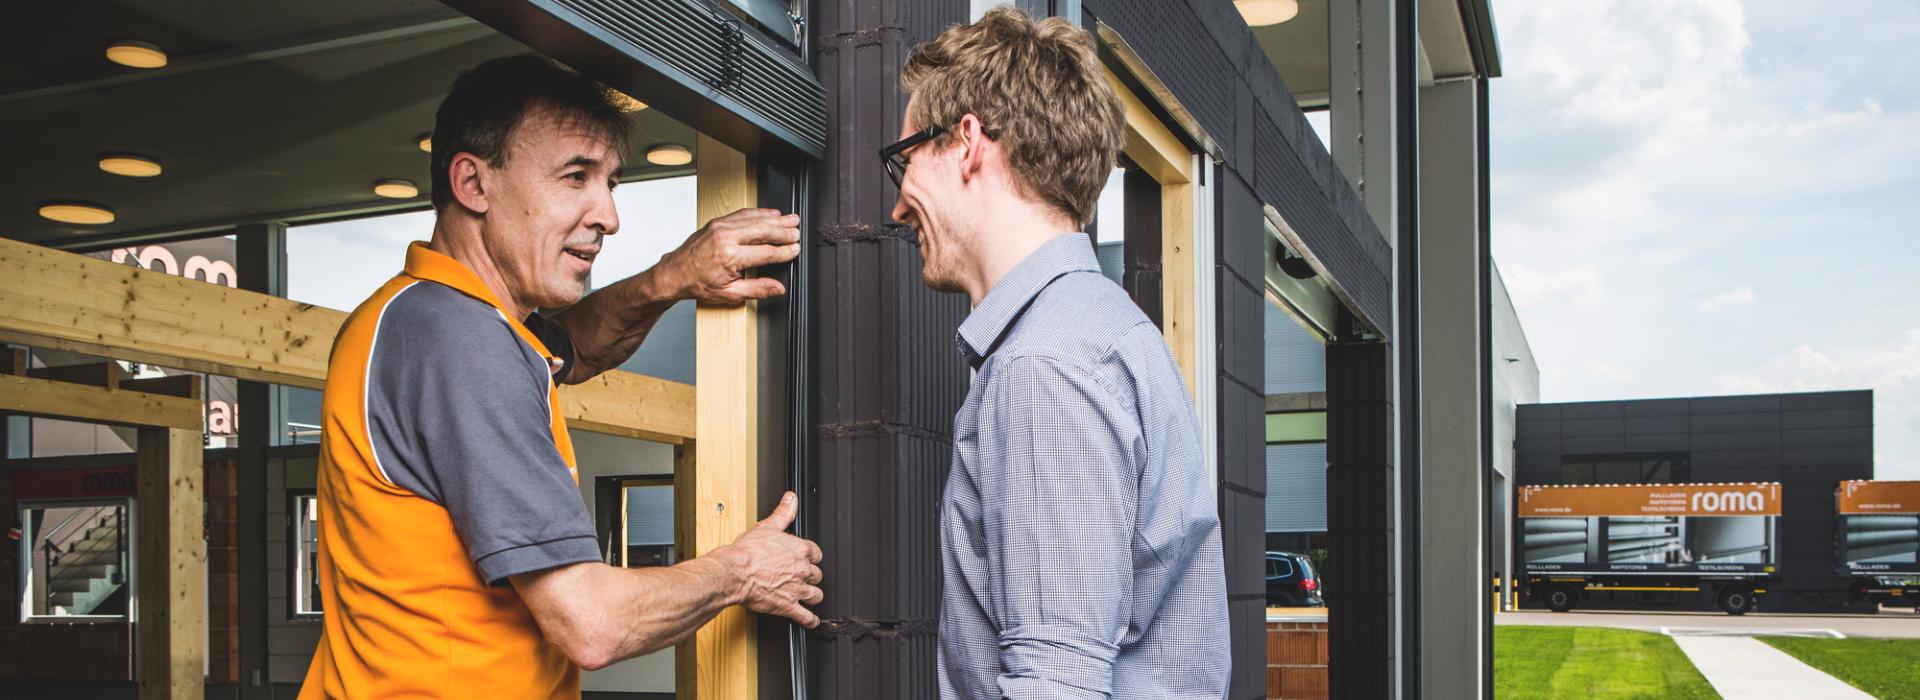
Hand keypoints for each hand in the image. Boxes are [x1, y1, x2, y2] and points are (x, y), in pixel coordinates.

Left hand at [655, 208, 799, 304]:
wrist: (674, 274)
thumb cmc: (697, 284)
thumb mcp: (729, 294)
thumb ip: (757, 289)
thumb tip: (778, 288)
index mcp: (730, 257)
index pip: (766, 252)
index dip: (784, 251)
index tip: (796, 250)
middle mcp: (726, 238)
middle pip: (763, 231)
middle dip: (784, 231)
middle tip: (798, 232)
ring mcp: (721, 226)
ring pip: (755, 219)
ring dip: (776, 219)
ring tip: (792, 219)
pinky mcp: (717, 221)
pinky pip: (742, 213)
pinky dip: (759, 212)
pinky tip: (771, 213)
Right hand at [715, 492, 823, 626]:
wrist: (734, 572)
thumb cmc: (747, 552)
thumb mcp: (767, 527)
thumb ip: (783, 513)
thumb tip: (791, 498)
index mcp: (801, 550)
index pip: (816, 554)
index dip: (811, 557)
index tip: (806, 559)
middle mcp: (802, 570)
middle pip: (817, 575)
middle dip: (811, 576)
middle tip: (803, 576)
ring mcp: (797, 590)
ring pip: (816, 595)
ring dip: (813, 595)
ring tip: (810, 595)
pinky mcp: (788, 607)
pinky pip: (806, 617)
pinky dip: (810, 620)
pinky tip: (811, 620)